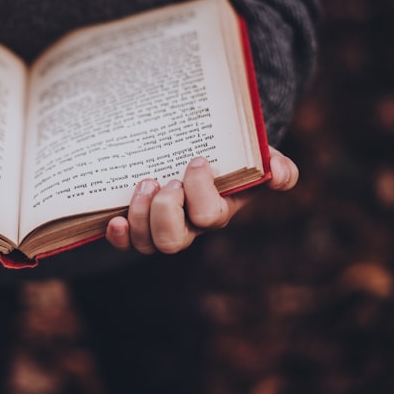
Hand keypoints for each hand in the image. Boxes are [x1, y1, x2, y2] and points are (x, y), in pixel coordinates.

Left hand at [105, 147, 298, 254]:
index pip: (208, 216)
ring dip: (140, 214)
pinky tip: (115, 219)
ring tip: (145, 183)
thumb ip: (278, 166)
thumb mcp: (261, 156)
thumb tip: (278, 173)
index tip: (197, 159)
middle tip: (165, 182)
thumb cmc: (232, 156)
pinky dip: (119, 235)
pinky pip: (127, 243)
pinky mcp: (140, 224)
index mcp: (217, 211)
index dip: (199, 191)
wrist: (206, 151)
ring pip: (147, 243)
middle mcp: (190, 227)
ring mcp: (162, 228)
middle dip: (164, 211)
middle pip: (173, 241)